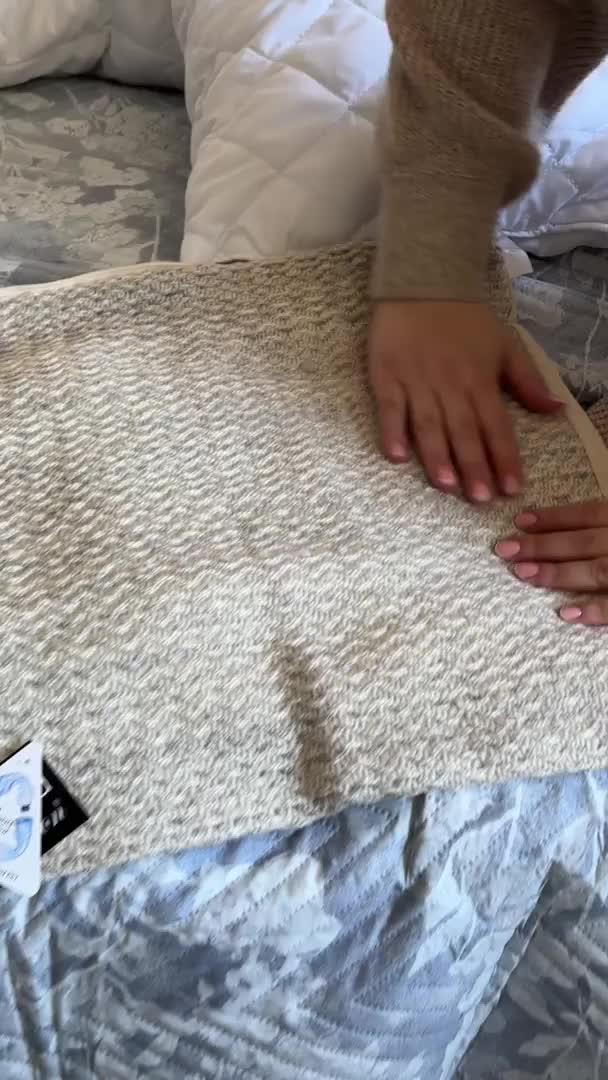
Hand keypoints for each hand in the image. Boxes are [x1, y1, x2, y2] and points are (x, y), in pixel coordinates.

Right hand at [369, 301, 561, 500]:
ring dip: (437, 456)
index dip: (504, 457)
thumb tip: (556, 411)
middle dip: (473, 466)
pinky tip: (397, 456)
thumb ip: (528, 382)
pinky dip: (392, 432)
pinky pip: (389, 409)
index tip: (511, 487)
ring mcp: (416, 383)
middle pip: (463, 431)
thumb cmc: (465, 319)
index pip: (496, 425)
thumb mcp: (505, 345)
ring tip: (446, 485)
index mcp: (480, 380)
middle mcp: (450, 385)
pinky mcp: (386, 378)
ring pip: (428, 425)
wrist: (422, 281)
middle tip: (480, 498)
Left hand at [495, 502, 607, 625]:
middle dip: (543, 545)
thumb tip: (570, 532)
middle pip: (584, 542)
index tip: (519, 521)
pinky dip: (594, 610)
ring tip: (522, 573)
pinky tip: (565, 613)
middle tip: (505, 549)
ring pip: (597, 570)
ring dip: (558, 572)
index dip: (555, 517)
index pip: (590, 515)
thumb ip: (603, 529)